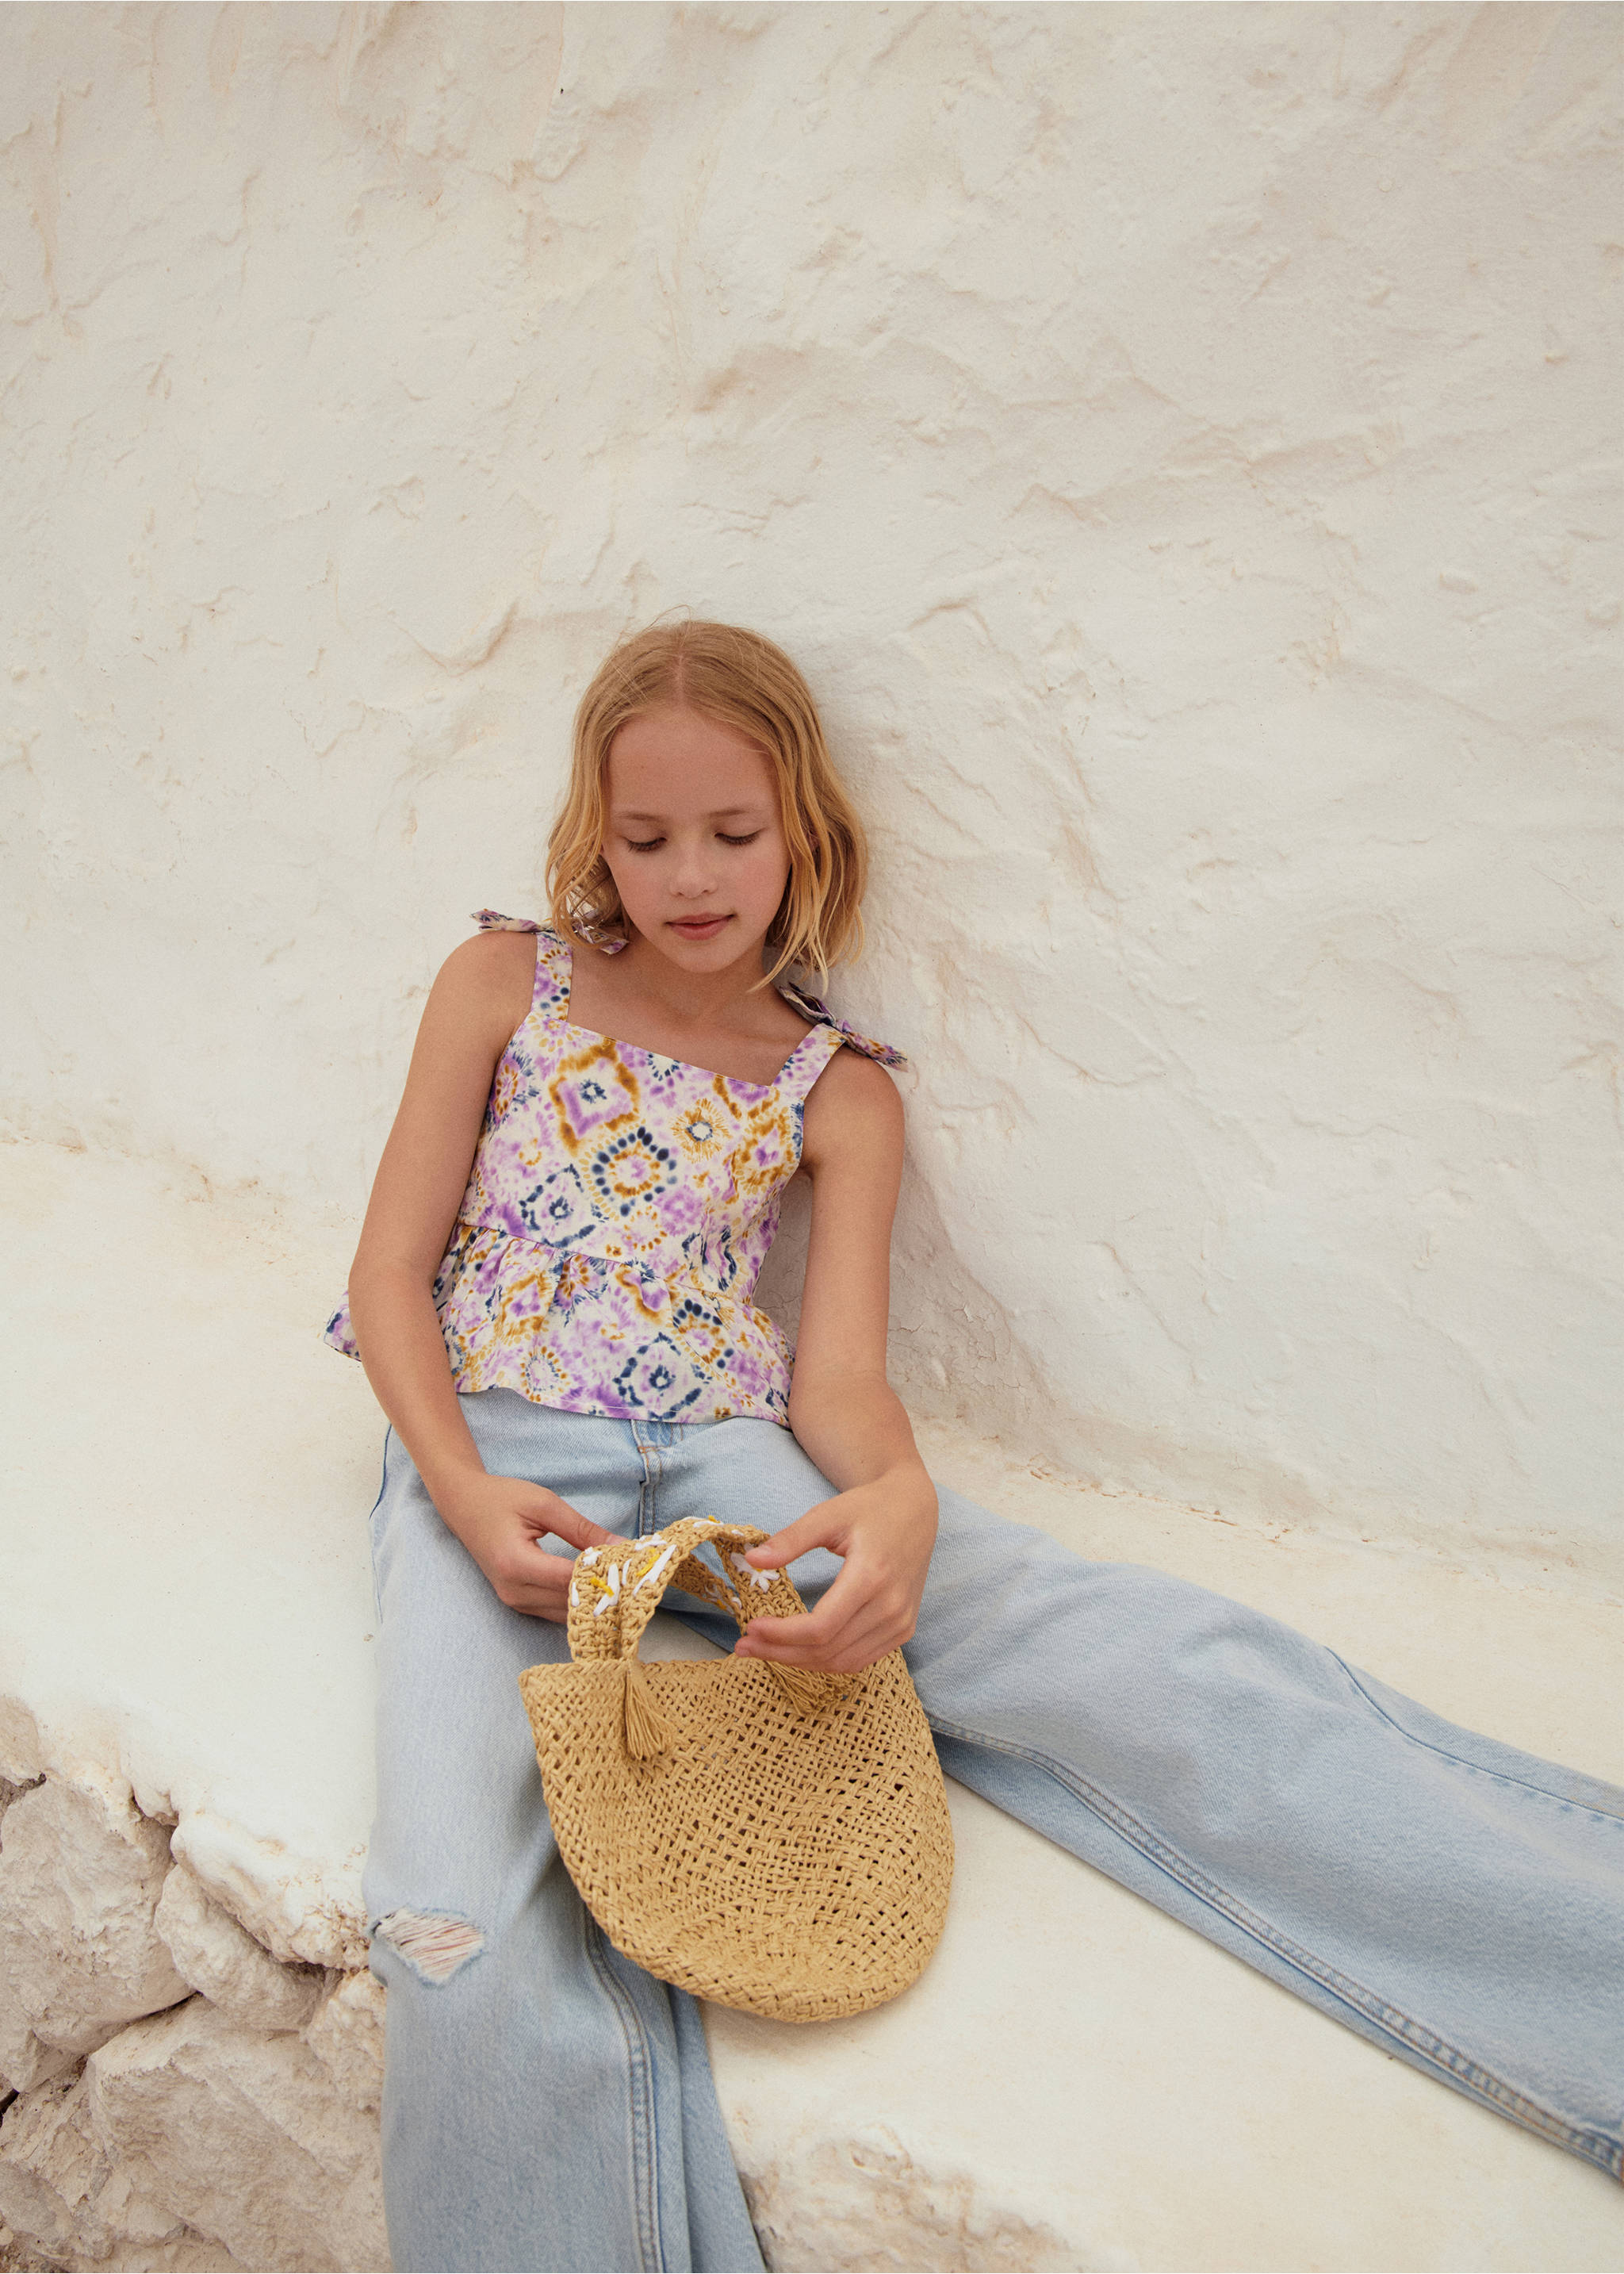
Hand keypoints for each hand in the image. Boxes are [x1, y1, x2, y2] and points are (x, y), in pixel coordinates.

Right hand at [436, 1471, 615, 1619]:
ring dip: (592, 1598)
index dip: (603, 1574)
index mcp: (515, 1563)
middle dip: (603, 1588)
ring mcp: (513, 1601)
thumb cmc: (502, 1499)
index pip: (568, 1579)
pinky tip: (598, 1584)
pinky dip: (577, 1600)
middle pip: (569, 1600)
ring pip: (564, 1612)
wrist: (464, 1505)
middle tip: (634, 1573)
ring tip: (620, 1578)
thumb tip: (621, 1546)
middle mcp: (512, 1590)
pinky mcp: (517, 1603)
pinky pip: (555, 1610)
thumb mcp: (545, 1504)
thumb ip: (582, 1529)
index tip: (633, 1565)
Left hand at [732, 1467, 937, 1673]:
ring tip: (764, 1650)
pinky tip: (798, 1650)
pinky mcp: (903, 1630)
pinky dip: (826, 1661)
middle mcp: (891, 1606)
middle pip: (828, 1649)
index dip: (782, 1635)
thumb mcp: (827, 1515)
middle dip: (781, 1652)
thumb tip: (753, 1560)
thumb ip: (791, 1539)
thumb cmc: (868, 1509)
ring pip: (843, 1662)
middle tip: (745, 1645)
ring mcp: (900, 1622)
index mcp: (872, 1576)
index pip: (821, 1626)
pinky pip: (859, 1659)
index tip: (751, 1626)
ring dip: (800, 1662)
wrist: (914, 1510)